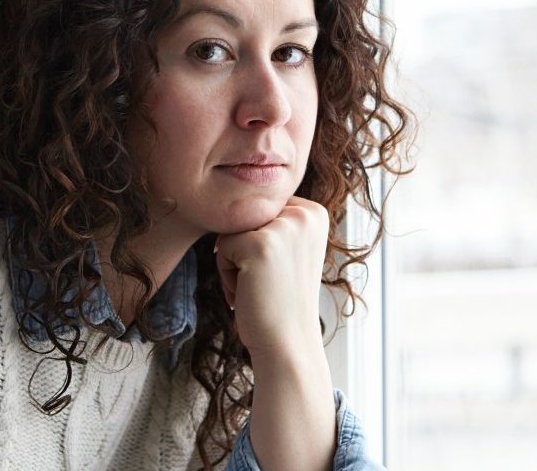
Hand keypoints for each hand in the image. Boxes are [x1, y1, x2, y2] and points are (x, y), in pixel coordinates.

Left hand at [213, 196, 328, 359]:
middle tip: (268, 282)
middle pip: (245, 216)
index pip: (262, 208)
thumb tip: (237, 193)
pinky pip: (222, 247)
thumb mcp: (290, 251)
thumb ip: (275, 221)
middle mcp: (305, 214)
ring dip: (234, 263)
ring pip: (231, 231)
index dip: (260, 242)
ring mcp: (283, 228)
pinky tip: (250, 292)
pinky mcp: (259, 244)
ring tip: (259, 287)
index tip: (280, 271)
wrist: (288, 344)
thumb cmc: (281, 301)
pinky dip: (226, 274)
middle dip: (245, 251)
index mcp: (315, 213)